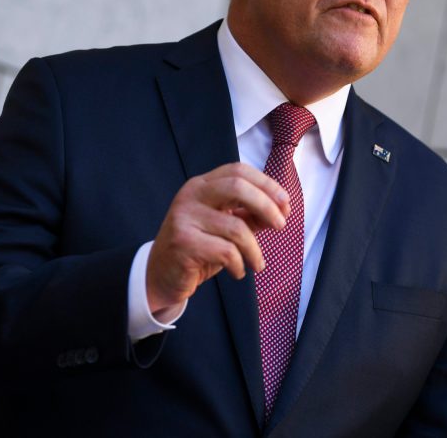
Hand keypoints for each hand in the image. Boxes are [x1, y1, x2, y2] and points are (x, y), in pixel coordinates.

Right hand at [146, 162, 289, 316]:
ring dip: (255, 250)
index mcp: (202, 185)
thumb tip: (281, 210)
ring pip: (236, 227)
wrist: (161, 275)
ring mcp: (184, 217)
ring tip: (258, 264)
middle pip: (237, 187)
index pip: (238, 171)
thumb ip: (249, 215)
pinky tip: (238, 271)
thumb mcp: (226, 227)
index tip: (285, 204)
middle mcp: (191, 195)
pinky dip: (240, 265)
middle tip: (280, 226)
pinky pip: (226, 251)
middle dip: (266, 206)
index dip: (266, 184)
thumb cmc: (198, 248)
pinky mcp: (183, 243)